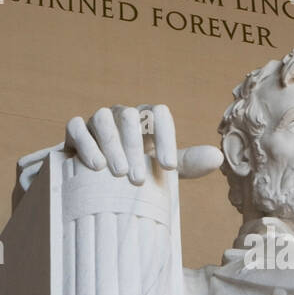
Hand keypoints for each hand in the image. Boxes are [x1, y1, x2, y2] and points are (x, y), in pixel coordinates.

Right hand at [67, 104, 221, 183]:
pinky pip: (77, 127)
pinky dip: (86, 144)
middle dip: (135, 148)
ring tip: (118, 173)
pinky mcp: (75, 130)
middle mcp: (122, 115)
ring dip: (112, 145)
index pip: (159, 113)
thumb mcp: (160, 168)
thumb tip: (218, 157)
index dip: (166, 137)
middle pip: (130, 116)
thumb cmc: (135, 170)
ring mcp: (97, 120)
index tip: (168, 168)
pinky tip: (95, 165)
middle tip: (139, 180)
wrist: (96, 179)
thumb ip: (186, 163)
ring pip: (103, 119)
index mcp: (146, 120)